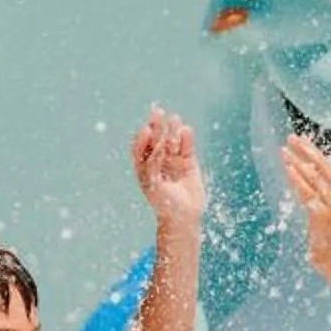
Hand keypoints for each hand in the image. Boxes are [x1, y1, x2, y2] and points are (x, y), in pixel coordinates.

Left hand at [131, 106, 205, 234]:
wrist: (184, 217)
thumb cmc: (164, 204)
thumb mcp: (153, 185)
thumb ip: (153, 164)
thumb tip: (158, 144)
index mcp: (144, 167)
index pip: (141, 147)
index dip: (143, 137)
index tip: (147, 130)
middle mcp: (158, 162)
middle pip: (156, 139)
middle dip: (157, 126)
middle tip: (158, 113)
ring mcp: (173, 161)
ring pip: (172, 141)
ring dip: (172, 129)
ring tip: (174, 118)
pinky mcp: (189, 163)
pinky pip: (187, 147)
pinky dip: (187, 139)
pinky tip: (186, 130)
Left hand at [279, 133, 330, 287]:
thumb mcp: (327, 226)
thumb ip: (319, 212)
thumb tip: (310, 206)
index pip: (330, 172)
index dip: (317, 156)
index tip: (305, 143)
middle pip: (324, 168)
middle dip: (308, 151)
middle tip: (293, 137)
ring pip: (314, 177)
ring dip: (299, 161)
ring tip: (285, 149)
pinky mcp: (322, 215)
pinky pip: (307, 192)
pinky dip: (297, 178)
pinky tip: (289, 167)